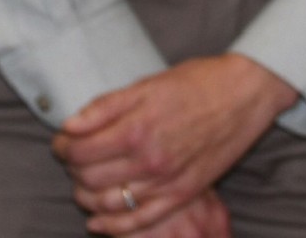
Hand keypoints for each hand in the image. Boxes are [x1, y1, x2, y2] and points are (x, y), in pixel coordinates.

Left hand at [52, 54, 295, 234]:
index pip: (79, 150)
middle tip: (72, 158)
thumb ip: (105, 107)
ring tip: (83, 183)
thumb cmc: (196, 82)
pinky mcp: (183, 194)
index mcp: (137, 128)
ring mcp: (168, 182)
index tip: (61, 141)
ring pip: (110, 202)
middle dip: (72, 170)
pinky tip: (98, 222)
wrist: (245, 94)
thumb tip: (70, 125)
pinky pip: (140, 220)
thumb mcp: (146, 84)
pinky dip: (114, 226)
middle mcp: (150, 160)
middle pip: (90, 178)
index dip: (61, 147)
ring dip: (87, 197)